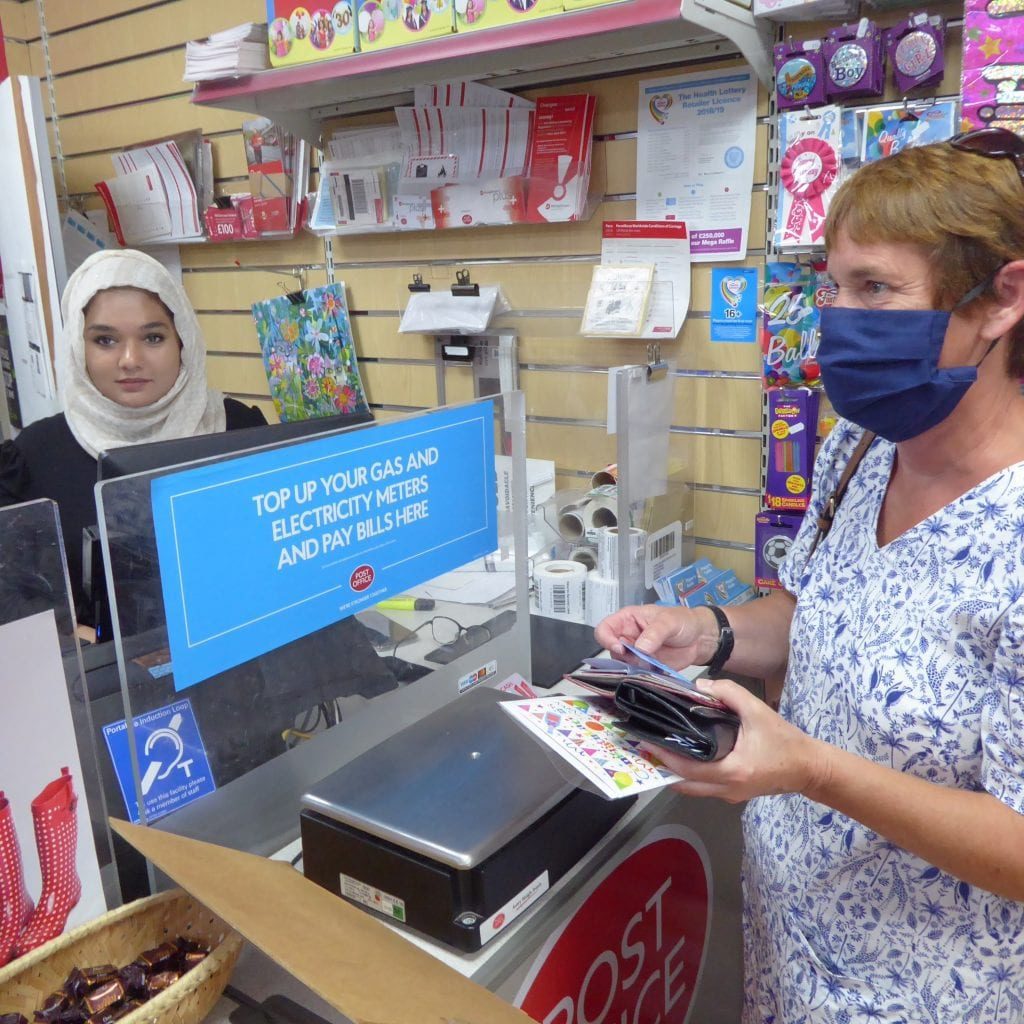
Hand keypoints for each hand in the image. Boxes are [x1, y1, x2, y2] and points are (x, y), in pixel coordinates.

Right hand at [594, 603, 716, 670]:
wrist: (700, 639)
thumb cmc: (683, 621)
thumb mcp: (669, 621)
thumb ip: (654, 632)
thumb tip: (640, 647)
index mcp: (627, 620)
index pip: (605, 629)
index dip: (607, 639)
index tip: (621, 649)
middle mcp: (627, 637)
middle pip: (611, 650)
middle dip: (622, 658)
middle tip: (639, 660)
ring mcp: (635, 654)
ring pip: (622, 665)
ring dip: (632, 668)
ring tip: (650, 665)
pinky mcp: (644, 668)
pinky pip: (635, 674)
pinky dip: (641, 676)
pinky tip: (652, 673)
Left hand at [645, 677, 829, 803]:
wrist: (809, 767)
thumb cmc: (785, 741)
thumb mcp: (758, 711)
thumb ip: (729, 693)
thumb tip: (701, 685)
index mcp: (732, 771)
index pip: (689, 768)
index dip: (666, 756)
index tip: (647, 742)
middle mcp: (727, 789)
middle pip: (685, 784)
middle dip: (664, 767)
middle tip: (646, 747)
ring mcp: (730, 795)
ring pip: (694, 788)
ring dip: (675, 772)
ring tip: (659, 749)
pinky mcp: (734, 794)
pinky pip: (705, 787)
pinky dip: (690, 774)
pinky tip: (683, 755)